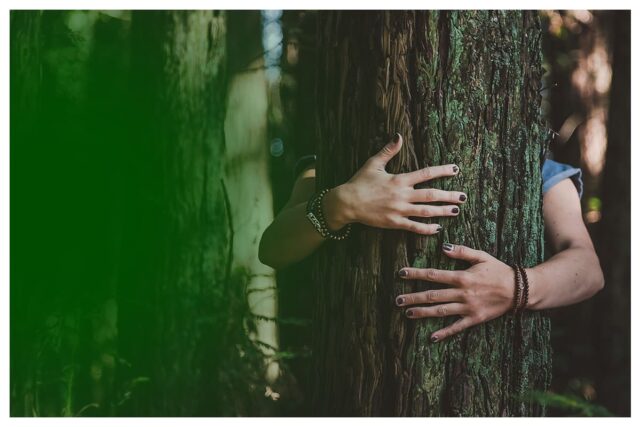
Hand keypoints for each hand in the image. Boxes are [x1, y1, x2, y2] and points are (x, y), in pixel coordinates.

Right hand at [325, 133, 466, 233]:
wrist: (347, 203)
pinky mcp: (394, 223)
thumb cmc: (359, 182)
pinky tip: (437, 228)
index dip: (442, 171)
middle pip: (431, 195)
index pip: (426, 174)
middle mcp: (402, 195)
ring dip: (442, 211)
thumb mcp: (373, 163)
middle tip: (463, 197)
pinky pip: (414, 227)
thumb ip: (389, 150)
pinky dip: (426, 228)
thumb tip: (399, 136)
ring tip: (455, 211)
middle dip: (449, 195)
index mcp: (399, 180)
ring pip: (426, 212)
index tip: (455, 169)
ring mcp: (399, 210)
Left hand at [395, 243, 514, 341]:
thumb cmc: (499, 271)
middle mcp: (462, 293)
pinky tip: (432, 337)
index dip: (416, 274)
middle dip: (413, 297)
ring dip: (423, 313)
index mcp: (462, 277)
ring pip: (441, 311)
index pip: (434, 275)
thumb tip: (443, 247)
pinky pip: (457, 327)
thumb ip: (462, 251)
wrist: (520, 289)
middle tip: (397, 300)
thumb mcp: (481, 256)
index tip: (401, 273)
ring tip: (407, 313)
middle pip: (432, 295)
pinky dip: (444, 333)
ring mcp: (468, 308)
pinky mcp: (475, 319)